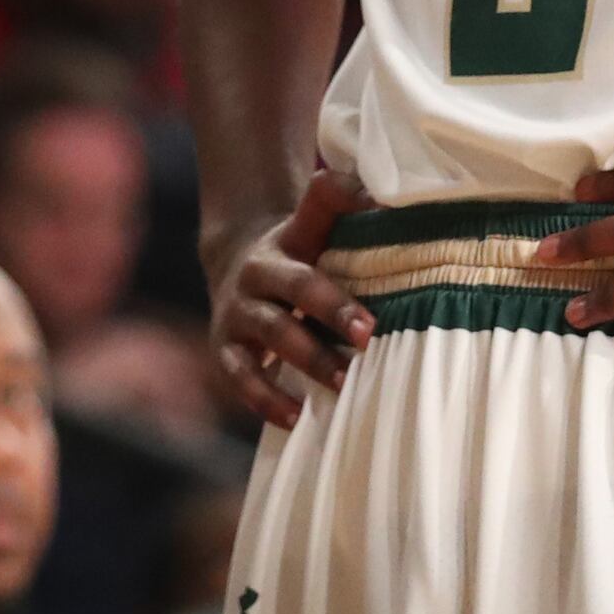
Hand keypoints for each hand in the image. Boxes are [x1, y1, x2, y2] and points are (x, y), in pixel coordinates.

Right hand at [203, 168, 371, 429]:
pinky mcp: (225, 349)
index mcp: (284, 242)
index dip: (339, 252)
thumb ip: (343, 202)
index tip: (372, 292)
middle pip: (295, 290)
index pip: (313, 231)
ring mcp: (237, 312)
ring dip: (308, 360)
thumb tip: (388, 196)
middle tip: (368, 338)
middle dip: (331, 313)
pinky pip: (242, 377)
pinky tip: (296, 417)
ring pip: (272, 335)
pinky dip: (266, 399)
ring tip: (344, 384)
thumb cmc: (296, 253)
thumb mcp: (314, 224)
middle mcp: (256, 274)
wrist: (234, 268)